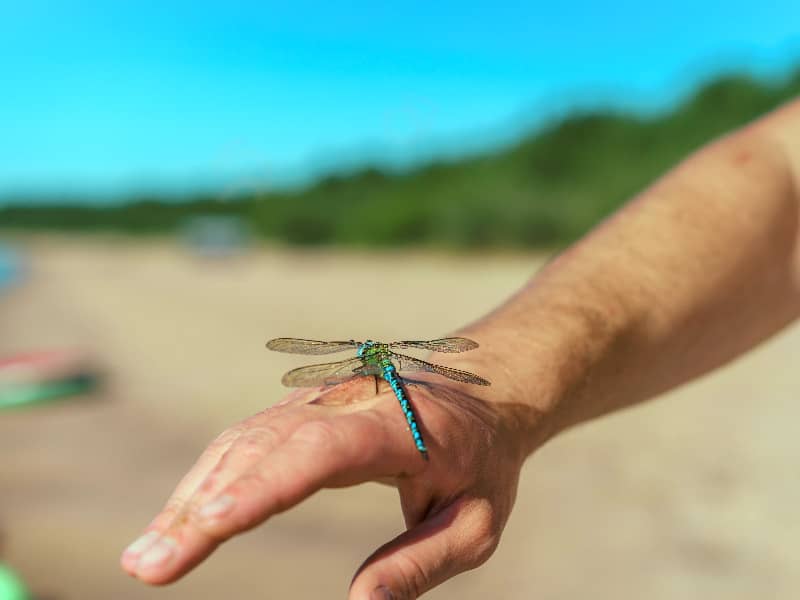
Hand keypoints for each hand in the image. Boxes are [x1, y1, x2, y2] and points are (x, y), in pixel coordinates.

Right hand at [120, 370, 537, 598]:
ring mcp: (323, 398)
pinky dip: (209, 477)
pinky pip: (248, 438)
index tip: (209, 525)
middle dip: (203, 506)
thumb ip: (421, 563)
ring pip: (245, 439)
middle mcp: (351, 402)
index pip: (321, 451)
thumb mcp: (477, 522)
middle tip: (149, 567)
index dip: (264, 485)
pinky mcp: (304, 406)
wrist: (484, 390)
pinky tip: (182, 516)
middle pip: (265, 445)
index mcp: (402, 428)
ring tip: (148, 553)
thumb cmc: (482, 462)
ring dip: (192, 494)